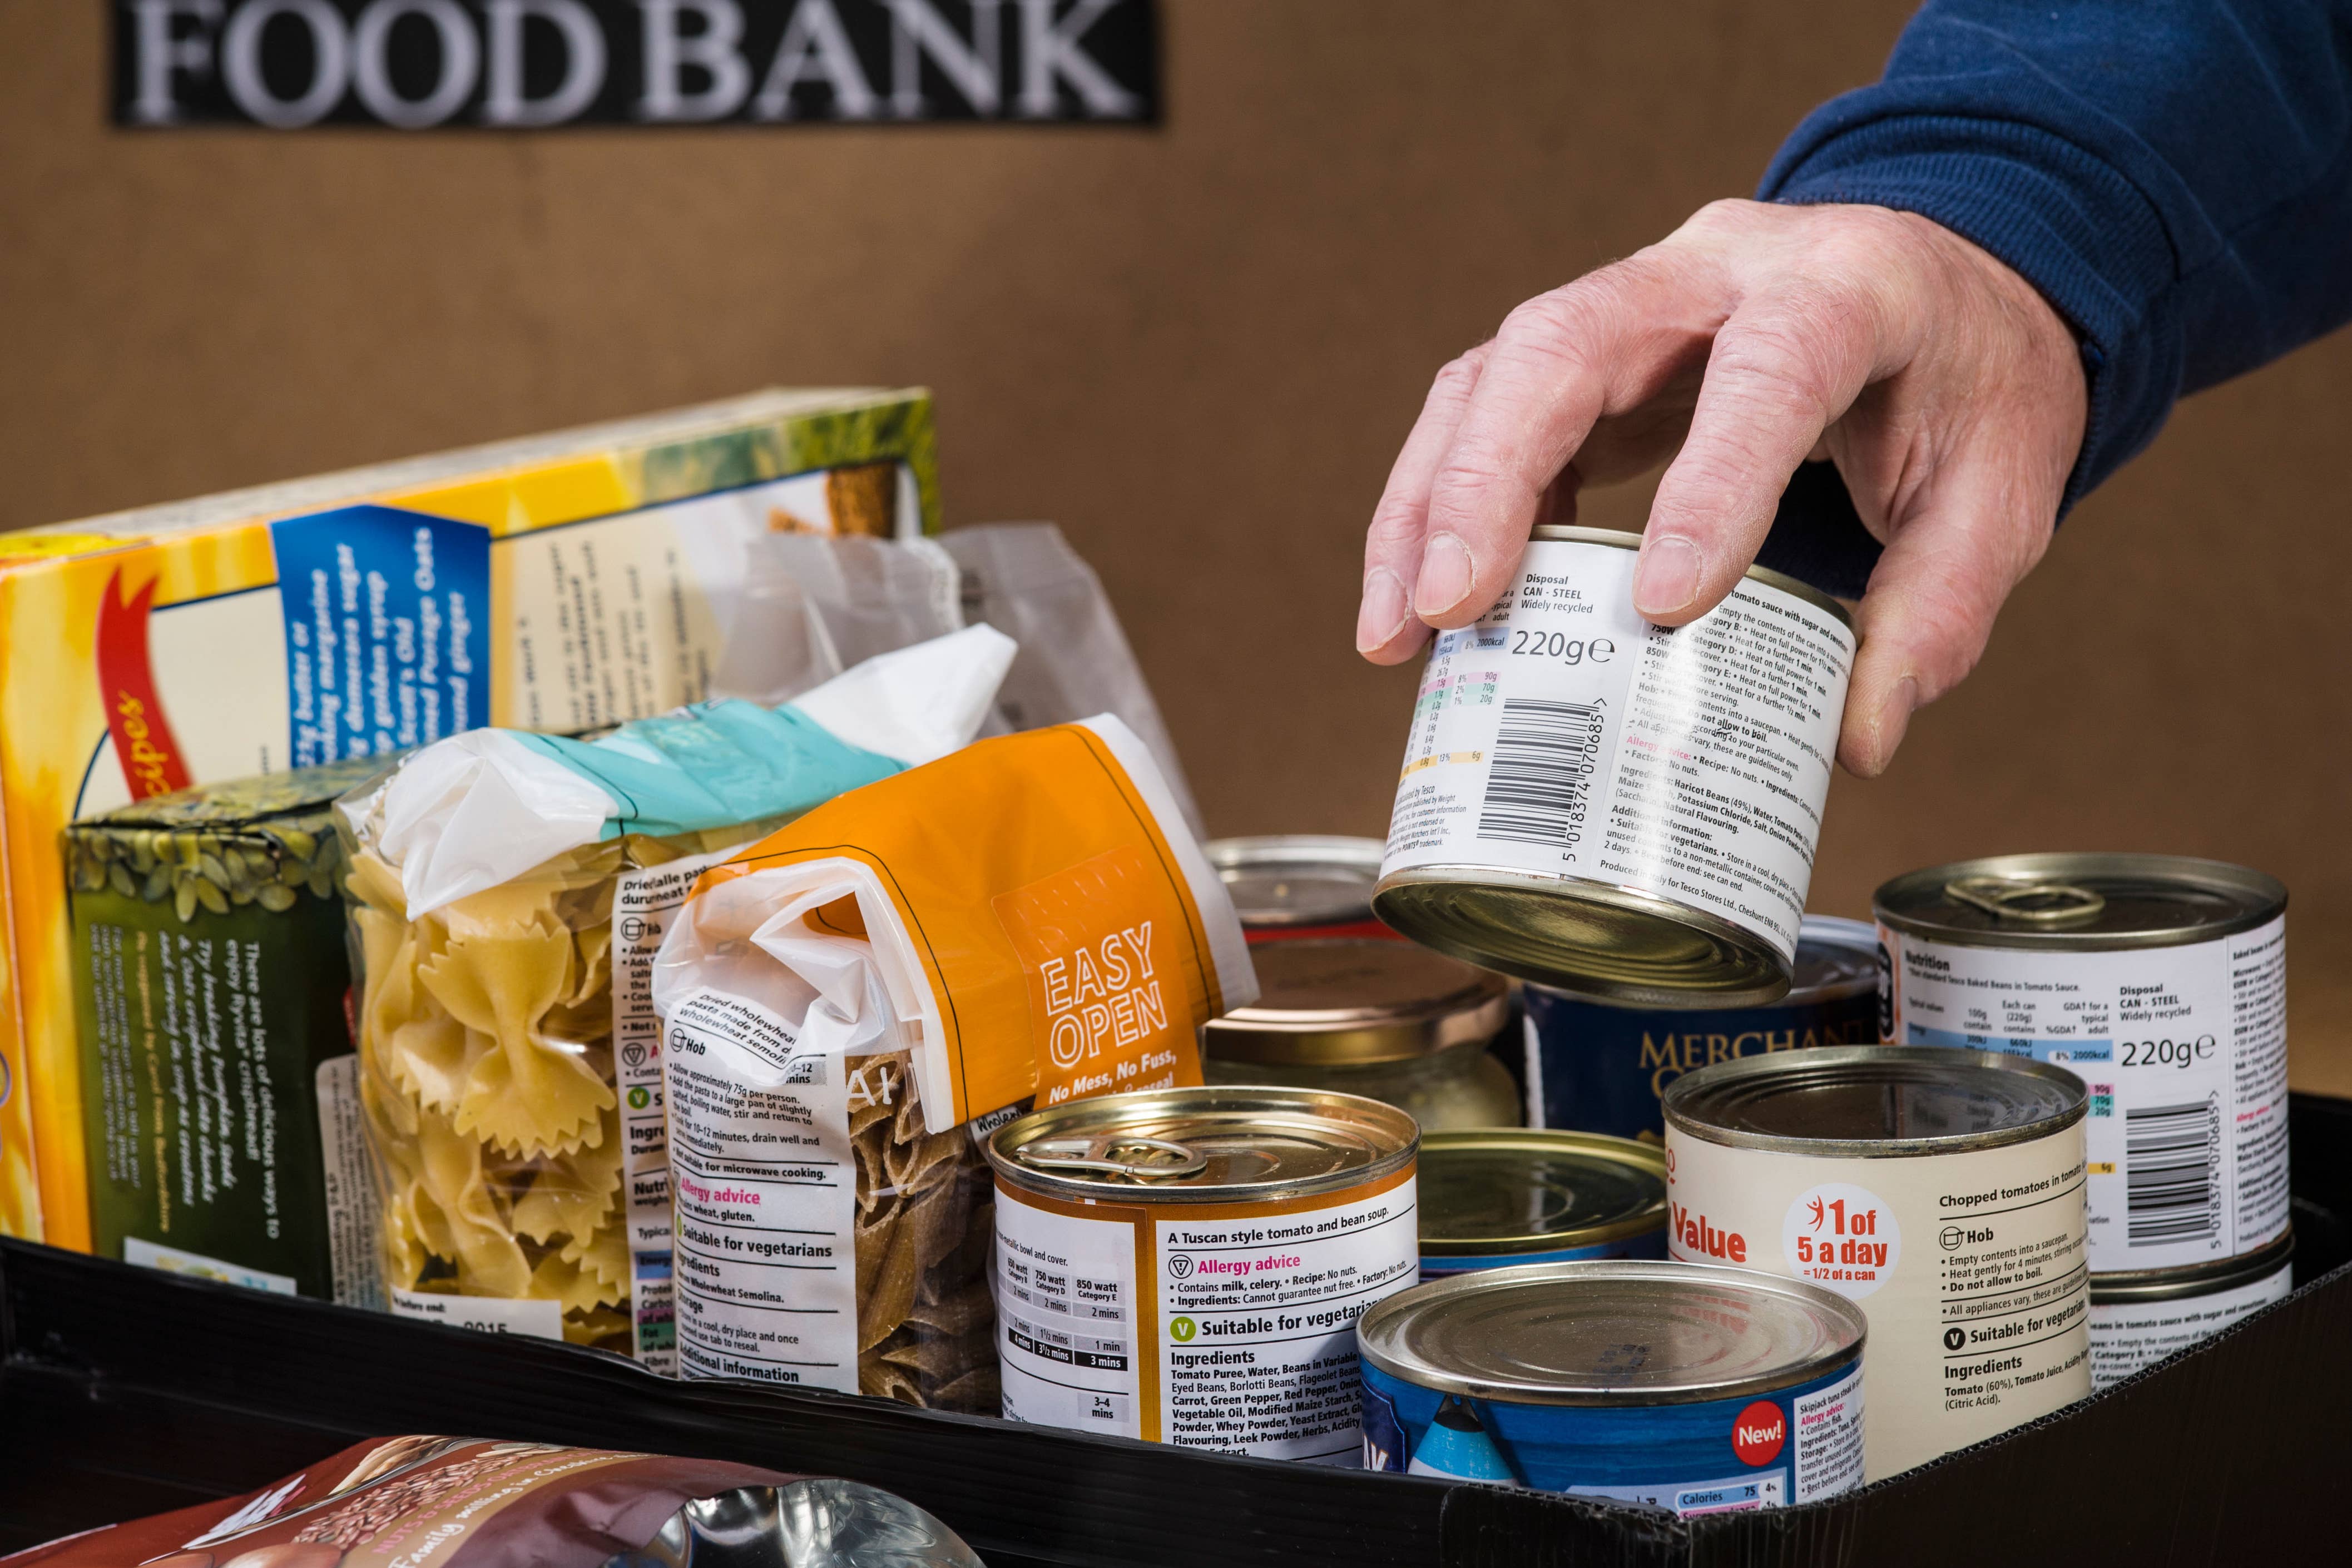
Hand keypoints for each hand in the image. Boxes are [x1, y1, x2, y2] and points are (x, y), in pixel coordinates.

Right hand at [1353, 199, 2087, 776]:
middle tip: (1451, 607)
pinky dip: (1437, 513)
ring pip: (1492, 375)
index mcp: (1845, 289)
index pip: (1768, 368)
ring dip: (1428, 505)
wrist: (1938, 284)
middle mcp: (1714, 272)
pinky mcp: (1583, 357)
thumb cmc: (1964, 383)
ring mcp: (1633, 301)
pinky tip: (1425, 606)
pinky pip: (1481, 413)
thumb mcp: (2001, 492)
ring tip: (1401, 629)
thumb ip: (1940, 607)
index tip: (1661, 606)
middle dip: (1489, 481)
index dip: (1708, 481)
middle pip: (1563, 343)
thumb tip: (1855, 738)